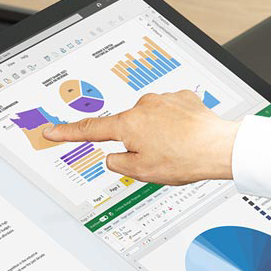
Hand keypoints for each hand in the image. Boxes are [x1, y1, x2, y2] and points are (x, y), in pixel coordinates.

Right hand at [42, 91, 238, 185]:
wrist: (219, 147)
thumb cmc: (184, 159)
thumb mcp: (142, 172)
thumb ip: (119, 164)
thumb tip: (113, 157)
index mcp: (128, 125)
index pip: (90, 130)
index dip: (67, 132)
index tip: (51, 130)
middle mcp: (143, 106)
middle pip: (128, 126)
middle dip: (136, 141)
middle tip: (157, 157)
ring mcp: (164, 99)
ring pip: (150, 119)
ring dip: (158, 132)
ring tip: (177, 148)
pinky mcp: (182, 98)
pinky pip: (170, 112)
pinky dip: (174, 124)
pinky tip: (186, 136)